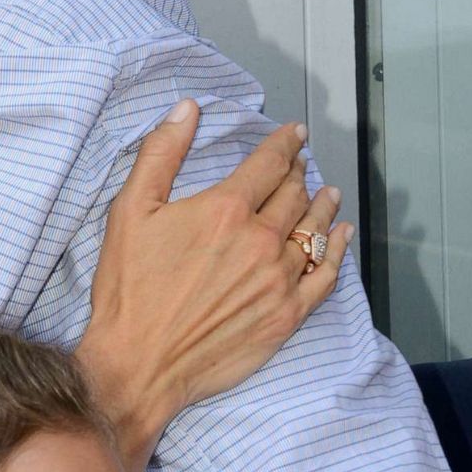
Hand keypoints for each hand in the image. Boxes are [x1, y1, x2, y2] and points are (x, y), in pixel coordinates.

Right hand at [74, 99, 350, 471]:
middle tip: (302, 163)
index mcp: (225, 209)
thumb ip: (160, 154)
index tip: (294, 133)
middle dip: (300, 173)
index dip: (284, 143)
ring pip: (314, 231)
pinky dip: (338, 251)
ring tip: (328, 192)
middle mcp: (261, 240)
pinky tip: (341, 236)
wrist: (140, 362)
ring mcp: (279, 279)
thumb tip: (187, 110)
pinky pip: (325, 276)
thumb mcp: (130, 211)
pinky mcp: (286, 315)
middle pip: (294, 195)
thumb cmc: (130, 287)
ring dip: (323, 206)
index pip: (268, 164)